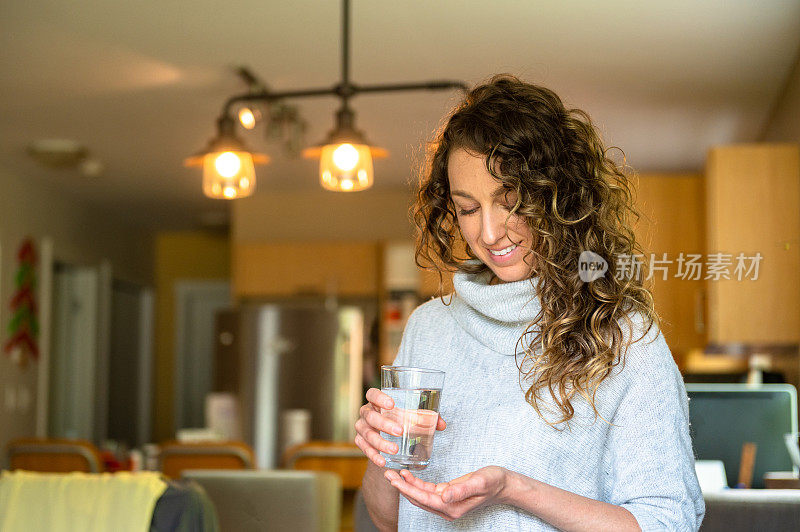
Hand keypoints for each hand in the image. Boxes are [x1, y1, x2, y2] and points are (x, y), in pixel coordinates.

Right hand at [354, 387, 446, 466]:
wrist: (385, 433)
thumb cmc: (399, 418)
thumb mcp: (411, 415)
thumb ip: (426, 417)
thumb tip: (442, 424)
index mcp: (377, 401)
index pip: (372, 394)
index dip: (380, 398)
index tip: (392, 404)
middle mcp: (366, 412)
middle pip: (370, 415)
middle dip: (384, 424)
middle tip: (400, 431)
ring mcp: (362, 426)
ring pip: (366, 433)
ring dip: (380, 442)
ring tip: (394, 449)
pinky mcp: (360, 440)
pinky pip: (363, 448)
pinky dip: (373, 455)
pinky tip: (382, 461)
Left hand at [384, 466, 508, 520]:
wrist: (504, 484)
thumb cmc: (493, 482)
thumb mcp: (479, 483)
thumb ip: (461, 490)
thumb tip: (444, 496)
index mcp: (453, 507)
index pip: (424, 499)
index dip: (408, 489)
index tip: (395, 479)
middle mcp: (447, 508)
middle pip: (418, 499)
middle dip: (401, 487)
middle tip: (386, 473)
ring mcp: (446, 502)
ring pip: (420, 495)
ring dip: (406, 485)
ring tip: (392, 473)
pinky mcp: (447, 494)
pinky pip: (427, 491)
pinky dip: (415, 483)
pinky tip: (407, 474)